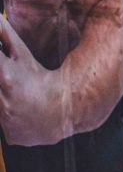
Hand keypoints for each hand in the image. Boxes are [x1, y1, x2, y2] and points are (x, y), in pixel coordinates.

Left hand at [0, 14, 69, 145]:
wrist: (67, 109)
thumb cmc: (44, 79)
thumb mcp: (23, 55)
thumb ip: (4, 35)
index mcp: (6, 77)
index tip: (2, 65)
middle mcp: (5, 101)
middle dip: (0, 82)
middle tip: (8, 81)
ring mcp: (8, 121)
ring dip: (1, 99)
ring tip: (14, 95)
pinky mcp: (12, 136)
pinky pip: (2, 127)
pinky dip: (5, 119)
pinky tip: (16, 114)